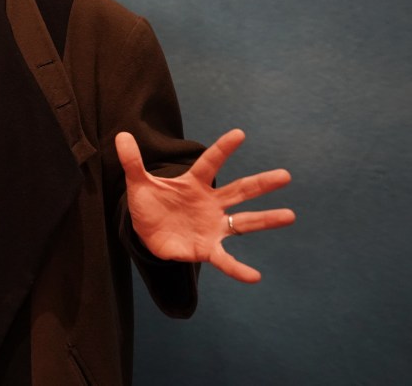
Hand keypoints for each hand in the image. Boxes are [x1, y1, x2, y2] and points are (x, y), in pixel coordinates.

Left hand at [115, 129, 294, 282]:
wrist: (146, 234)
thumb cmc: (149, 205)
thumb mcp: (138, 184)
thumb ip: (132, 161)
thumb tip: (121, 135)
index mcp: (194, 184)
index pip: (210, 163)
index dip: (223, 149)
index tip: (239, 134)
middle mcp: (210, 203)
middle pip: (239, 190)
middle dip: (262, 183)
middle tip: (286, 175)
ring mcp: (212, 226)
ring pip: (243, 221)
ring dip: (266, 219)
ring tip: (290, 215)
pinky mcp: (207, 248)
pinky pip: (225, 259)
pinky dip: (239, 269)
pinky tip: (255, 277)